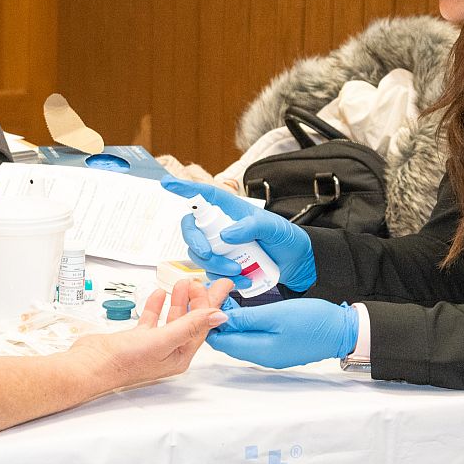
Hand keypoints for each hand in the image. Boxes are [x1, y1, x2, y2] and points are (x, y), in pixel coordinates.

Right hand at [68, 278, 233, 387]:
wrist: (90, 365)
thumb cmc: (124, 361)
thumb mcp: (162, 340)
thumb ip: (190, 325)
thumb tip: (218, 316)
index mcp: (180, 356)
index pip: (201, 326)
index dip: (210, 304)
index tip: (219, 286)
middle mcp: (169, 351)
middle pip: (189, 321)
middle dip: (197, 300)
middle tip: (201, 280)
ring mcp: (153, 345)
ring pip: (171, 319)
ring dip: (178, 300)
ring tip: (183, 283)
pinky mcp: (137, 339)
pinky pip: (152, 320)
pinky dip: (156, 306)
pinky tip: (159, 294)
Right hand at [162, 178, 317, 291]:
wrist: (298, 267)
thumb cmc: (287, 240)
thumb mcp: (275, 228)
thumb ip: (252, 226)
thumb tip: (226, 234)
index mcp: (231, 211)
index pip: (204, 196)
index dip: (184, 188)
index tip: (166, 183)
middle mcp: (221, 227)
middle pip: (192, 229)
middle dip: (195, 242)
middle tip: (208, 253)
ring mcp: (220, 247)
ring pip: (198, 254)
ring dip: (213, 264)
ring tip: (237, 271)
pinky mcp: (223, 266)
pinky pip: (210, 272)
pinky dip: (221, 278)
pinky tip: (241, 281)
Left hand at [204, 298, 357, 368]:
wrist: (343, 331)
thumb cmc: (313, 321)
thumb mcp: (276, 314)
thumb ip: (247, 318)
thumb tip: (221, 319)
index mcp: (259, 351)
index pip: (221, 342)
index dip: (211, 322)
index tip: (209, 302)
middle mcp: (262, 357)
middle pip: (229, 342)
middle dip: (220, 322)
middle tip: (218, 298)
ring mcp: (271, 355)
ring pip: (241, 340)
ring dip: (233, 323)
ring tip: (231, 301)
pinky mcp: (278, 349)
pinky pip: (254, 339)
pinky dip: (246, 326)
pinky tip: (247, 311)